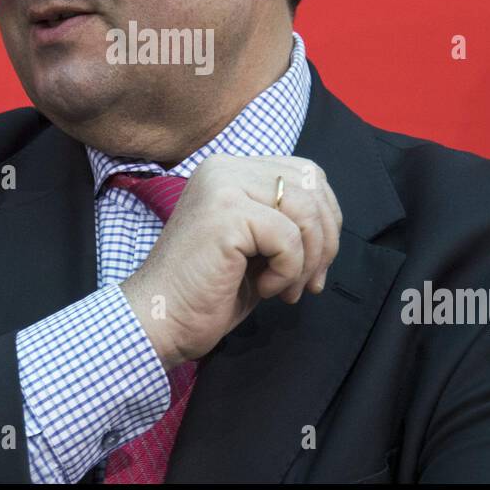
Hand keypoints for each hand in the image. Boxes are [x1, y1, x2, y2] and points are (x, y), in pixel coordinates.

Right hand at [119, 154, 341, 371]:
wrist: (159, 321)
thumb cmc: (206, 292)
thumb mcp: (255, 246)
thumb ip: (286, 222)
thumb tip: (331, 226)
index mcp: (230, 170)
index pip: (305, 173)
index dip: (326, 218)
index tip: (316, 265)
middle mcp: (224, 168)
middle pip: (312, 184)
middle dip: (325, 239)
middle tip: (309, 282)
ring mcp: (223, 186)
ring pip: (305, 210)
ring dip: (307, 260)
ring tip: (284, 289)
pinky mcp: (225, 213)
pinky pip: (288, 238)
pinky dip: (287, 271)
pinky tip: (263, 288)